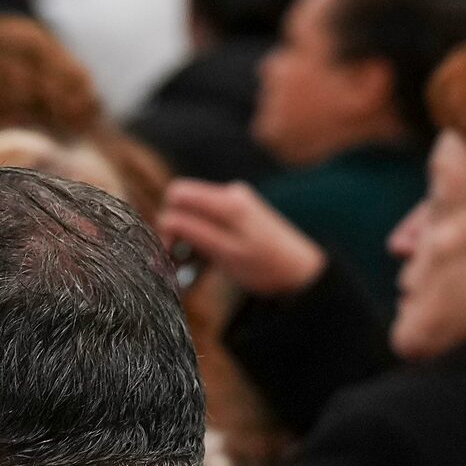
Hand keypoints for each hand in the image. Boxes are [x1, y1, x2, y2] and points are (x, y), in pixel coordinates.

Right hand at [157, 180, 328, 300]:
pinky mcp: (237, 216)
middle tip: (173, 264)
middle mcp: (230, 195)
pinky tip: (200, 266)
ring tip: (186, 271)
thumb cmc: (266, 266)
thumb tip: (165, 219)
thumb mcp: (227, 252)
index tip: (168, 251)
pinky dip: (198, 243)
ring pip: (193, 216)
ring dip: (185, 242)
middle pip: (183, 204)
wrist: (300, 272)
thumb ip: (195, 232)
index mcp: (227, 201)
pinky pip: (207, 223)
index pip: (178, 193)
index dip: (166, 220)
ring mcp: (234, 204)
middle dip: (173, 232)